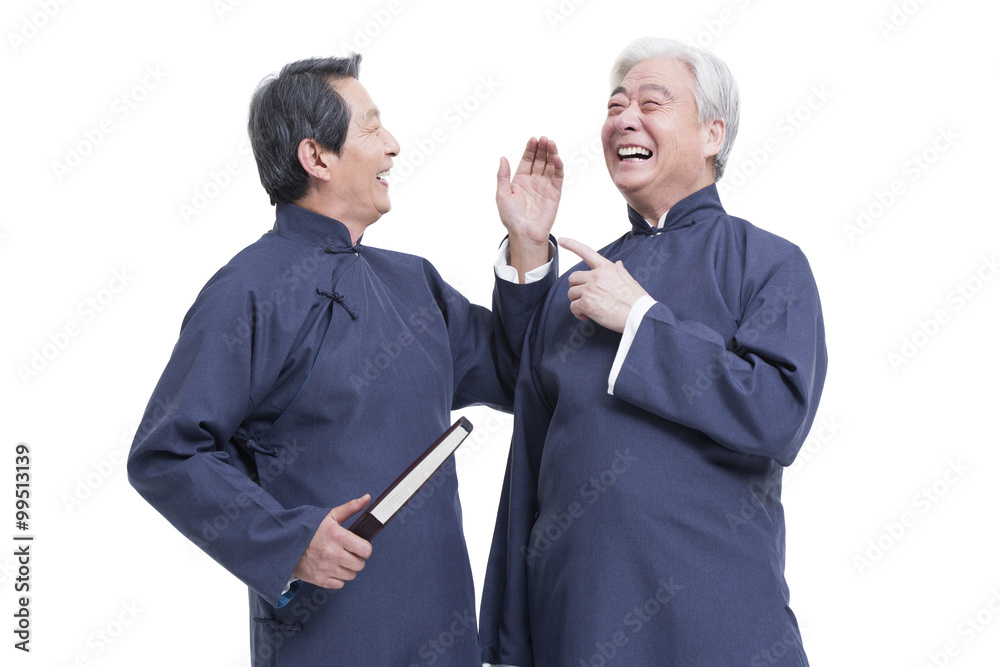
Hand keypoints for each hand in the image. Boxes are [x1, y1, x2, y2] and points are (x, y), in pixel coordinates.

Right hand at [292, 495, 371, 589]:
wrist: (286, 543)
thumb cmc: (310, 529)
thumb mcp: (330, 516)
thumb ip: (351, 508)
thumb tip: (367, 498)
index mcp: (337, 536)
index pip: (366, 550)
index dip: (365, 548)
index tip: (359, 545)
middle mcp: (332, 554)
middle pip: (360, 564)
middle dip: (357, 558)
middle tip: (348, 552)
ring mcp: (325, 568)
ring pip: (351, 575)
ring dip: (347, 568)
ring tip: (338, 559)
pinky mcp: (319, 580)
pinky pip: (340, 584)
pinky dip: (338, 578)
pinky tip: (331, 567)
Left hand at [497, 137, 563, 280]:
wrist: (524, 234)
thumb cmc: (511, 217)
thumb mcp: (502, 194)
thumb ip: (503, 176)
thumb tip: (503, 158)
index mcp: (520, 180)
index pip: (527, 160)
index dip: (530, 149)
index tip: (533, 139)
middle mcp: (534, 181)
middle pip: (540, 160)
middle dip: (542, 148)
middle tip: (544, 139)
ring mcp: (545, 186)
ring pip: (550, 166)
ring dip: (552, 154)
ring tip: (551, 143)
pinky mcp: (555, 193)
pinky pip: (558, 178)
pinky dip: (559, 167)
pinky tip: (557, 158)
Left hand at [559, 237, 648, 332]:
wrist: (638, 315)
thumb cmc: (635, 300)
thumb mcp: (628, 279)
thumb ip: (618, 270)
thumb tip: (618, 264)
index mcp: (607, 268)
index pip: (586, 252)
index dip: (572, 244)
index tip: (562, 240)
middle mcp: (597, 276)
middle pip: (573, 277)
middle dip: (576, 288)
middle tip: (585, 296)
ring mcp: (590, 289)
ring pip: (571, 293)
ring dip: (577, 301)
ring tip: (589, 308)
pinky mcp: (586, 303)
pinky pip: (573, 307)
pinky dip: (578, 313)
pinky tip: (588, 316)